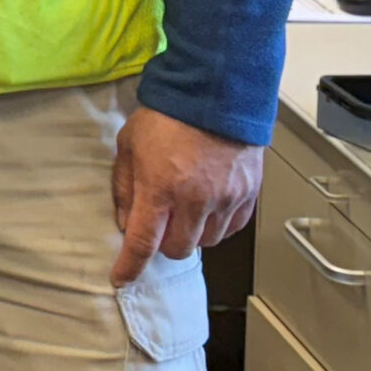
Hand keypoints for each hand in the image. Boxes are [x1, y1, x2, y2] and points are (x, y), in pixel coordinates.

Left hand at [110, 105, 262, 284]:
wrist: (216, 93)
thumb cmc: (168, 114)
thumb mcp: (129, 144)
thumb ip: (124, 185)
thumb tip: (123, 219)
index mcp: (160, 187)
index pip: (143, 242)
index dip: (130, 265)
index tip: (122, 278)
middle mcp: (195, 200)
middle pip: (178, 249)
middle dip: (164, 243)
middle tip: (159, 222)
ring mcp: (225, 199)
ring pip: (206, 242)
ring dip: (192, 233)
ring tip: (185, 206)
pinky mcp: (248, 196)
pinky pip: (231, 228)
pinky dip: (216, 224)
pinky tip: (207, 205)